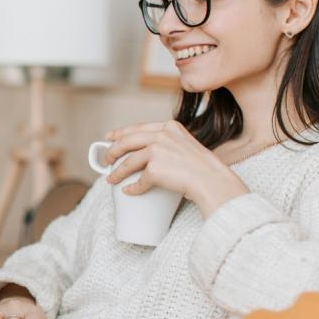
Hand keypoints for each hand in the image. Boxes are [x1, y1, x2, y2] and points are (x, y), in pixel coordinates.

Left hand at [103, 119, 248, 217]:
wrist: (212, 180)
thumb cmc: (203, 168)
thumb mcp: (186, 145)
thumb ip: (169, 144)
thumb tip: (148, 156)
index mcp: (169, 127)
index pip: (138, 127)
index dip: (120, 132)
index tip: (109, 138)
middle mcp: (162, 135)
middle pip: (127, 141)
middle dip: (112, 151)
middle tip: (105, 160)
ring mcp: (157, 150)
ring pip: (128, 162)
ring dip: (116, 172)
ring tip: (110, 179)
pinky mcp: (155, 168)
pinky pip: (139, 181)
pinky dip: (132, 188)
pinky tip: (129, 191)